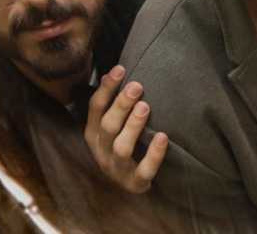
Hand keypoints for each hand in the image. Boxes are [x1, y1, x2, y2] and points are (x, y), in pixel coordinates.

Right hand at [83, 65, 168, 192]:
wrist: (127, 187)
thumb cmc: (120, 146)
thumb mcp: (110, 127)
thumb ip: (110, 104)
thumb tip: (110, 72)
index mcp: (93, 134)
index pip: (95, 107)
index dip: (106, 88)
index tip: (121, 69)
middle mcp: (101, 151)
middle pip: (108, 125)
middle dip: (121, 105)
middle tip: (137, 86)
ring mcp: (117, 169)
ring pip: (121, 147)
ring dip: (133, 126)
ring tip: (145, 107)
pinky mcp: (135, 183)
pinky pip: (144, 170)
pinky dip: (154, 154)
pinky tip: (163, 137)